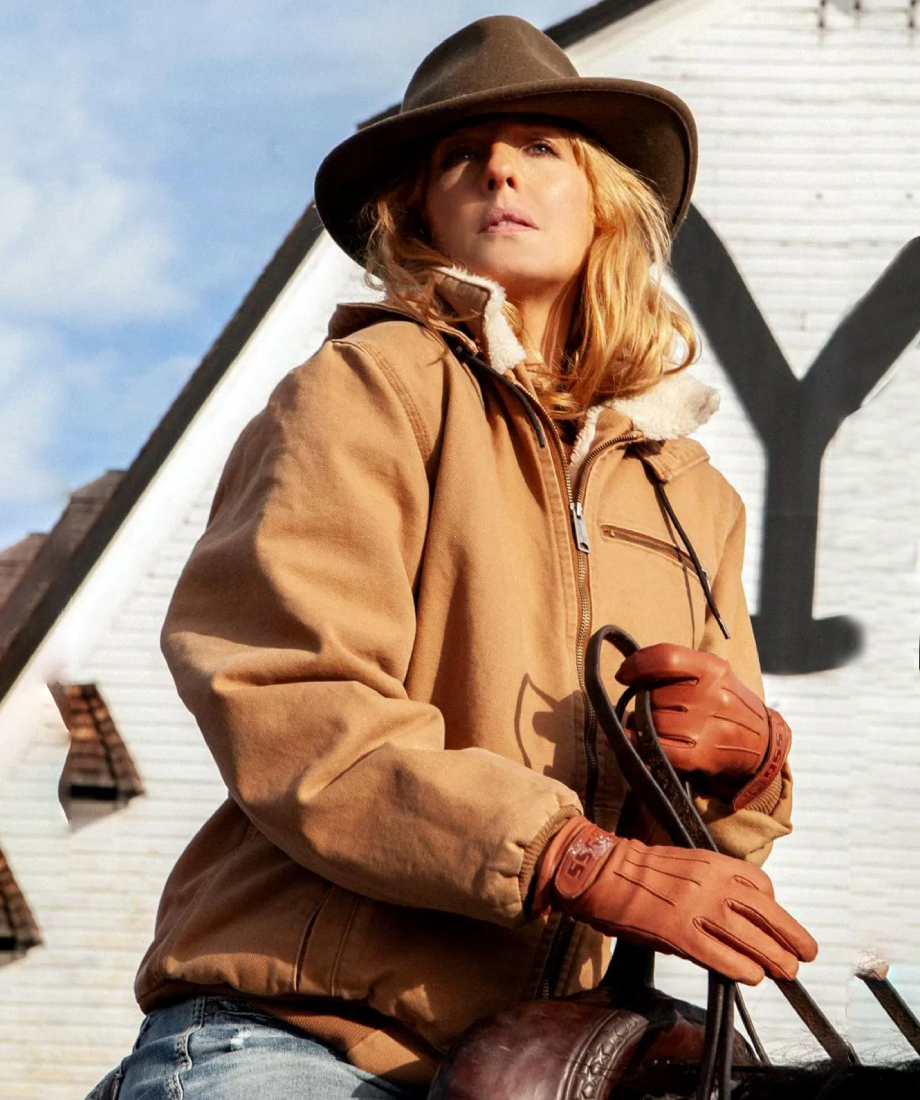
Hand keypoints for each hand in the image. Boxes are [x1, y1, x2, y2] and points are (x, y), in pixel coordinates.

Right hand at [532, 817, 816, 984]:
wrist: (600, 871)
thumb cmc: (636, 868)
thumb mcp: (684, 864)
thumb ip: (711, 887)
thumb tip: (732, 919)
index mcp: (713, 862)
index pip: (761, 886)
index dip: (774, 909)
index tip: (777, 923)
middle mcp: (712, 883)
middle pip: (767, 913)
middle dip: (792, 936)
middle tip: (806, 953)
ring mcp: (697, 908)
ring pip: (753, 938)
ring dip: (775, 958)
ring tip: (785, 971)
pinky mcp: (680, 934)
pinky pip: (723, 957)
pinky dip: (743, 969)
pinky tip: (750, 977)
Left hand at [615, 644, 789, 808]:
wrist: (761, 740)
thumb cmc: (724, 701)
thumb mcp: (710, 673)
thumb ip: (675, 667)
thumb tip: (627, 674)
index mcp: (713, 669)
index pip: (666, 658)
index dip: (637, 664)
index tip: (624, 674)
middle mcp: (712, 696)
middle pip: (655, 695)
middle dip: (646, 701)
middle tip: (653, 708)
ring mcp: (708, 727)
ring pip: (653, 723)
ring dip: (643, 725)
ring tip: (653, 725)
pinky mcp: (702, 756)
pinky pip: (657, 748)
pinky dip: (638, 744)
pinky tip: (630, 739)